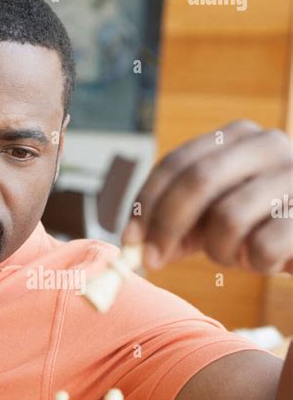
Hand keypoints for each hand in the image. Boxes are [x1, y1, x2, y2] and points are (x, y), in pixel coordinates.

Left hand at [123, 120, 292, 273]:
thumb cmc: (261, 227)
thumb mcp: (214, 219)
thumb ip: (176, 225)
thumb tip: (132, 245)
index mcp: (238, 136)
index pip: (178, 162)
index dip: (147, 202)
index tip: (129, 238)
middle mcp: (270, 144)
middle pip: (198, 180)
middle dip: (166, 226)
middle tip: (152, 261)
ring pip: (228, 218)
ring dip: (221, 251)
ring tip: (238, 256)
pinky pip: (263, 247)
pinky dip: (255, 263)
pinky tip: (268, 261)